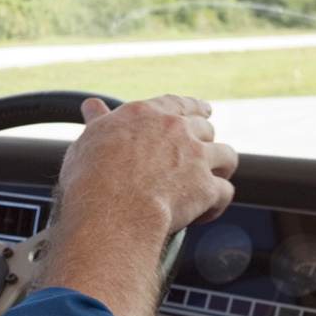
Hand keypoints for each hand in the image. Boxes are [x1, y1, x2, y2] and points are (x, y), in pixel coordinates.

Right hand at [61, 95, 237, 233]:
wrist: (111, 209)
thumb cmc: (93, 176)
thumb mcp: (89, 139)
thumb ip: (98, 121)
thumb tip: (93, 107)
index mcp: (148, 115)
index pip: (180, 104)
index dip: (195, 108)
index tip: (203, 111)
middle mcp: (176, 130)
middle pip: (206, 129)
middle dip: (204, 141)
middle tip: (198, 155)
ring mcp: (196, 158)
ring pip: (226, 156)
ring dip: (221, 168)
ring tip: (213, 180)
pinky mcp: (207, 188)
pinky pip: (225, 193)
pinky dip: (218, 203)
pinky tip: (206, 212)